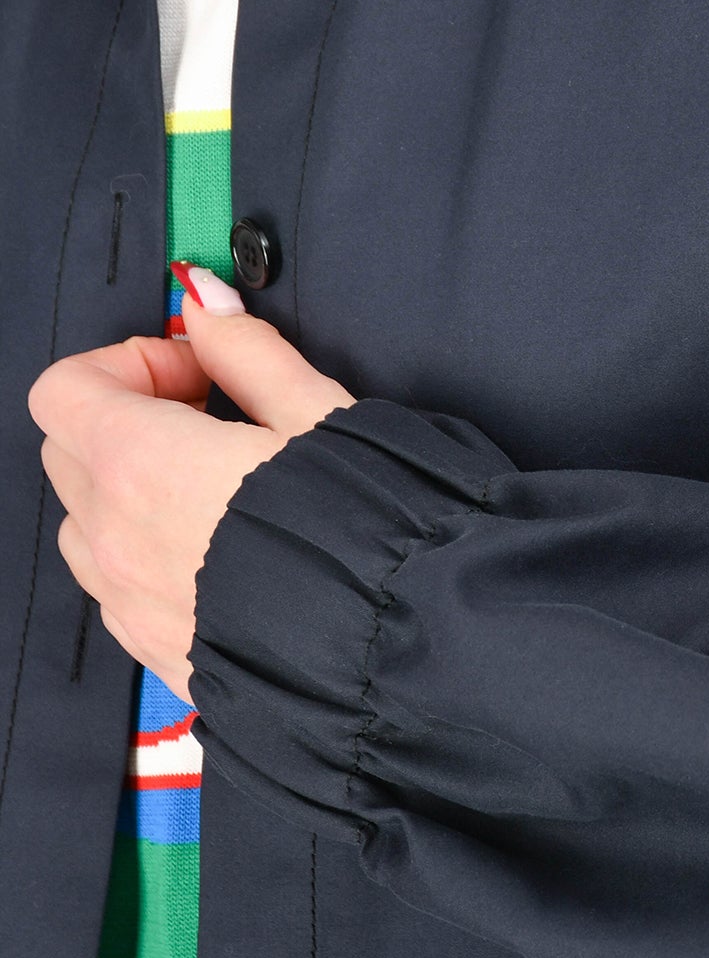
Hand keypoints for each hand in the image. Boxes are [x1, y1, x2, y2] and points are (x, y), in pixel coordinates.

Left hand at [29, 267, 353, 701]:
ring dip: (127, 492)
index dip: (129, 362)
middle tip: (207, 416)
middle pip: (66, 449)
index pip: (65, 387)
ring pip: (84, 523)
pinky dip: (145, 554)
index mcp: (142, 461)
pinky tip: (218, 550)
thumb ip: (248, 352)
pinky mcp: (152, 649)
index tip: (196, 370)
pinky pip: (115, 586)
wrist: (394, 652)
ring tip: (212, 491)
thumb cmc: (366, 532)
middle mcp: (115, 534)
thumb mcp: (319, 415)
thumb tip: (208, 305)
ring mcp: (126, 600)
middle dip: (125, 418)